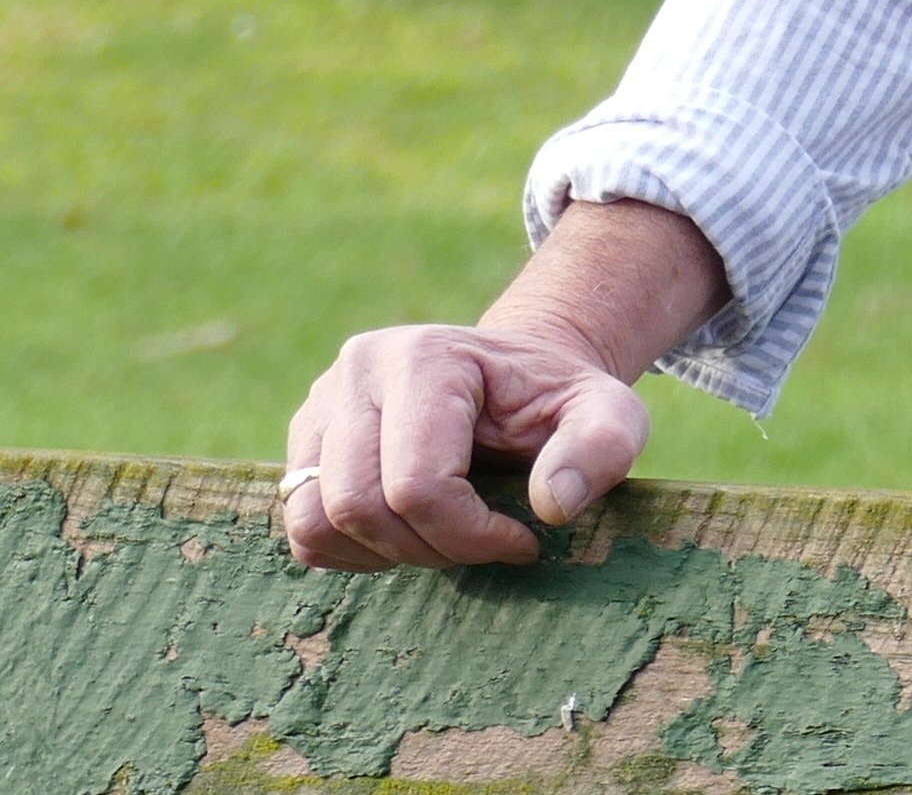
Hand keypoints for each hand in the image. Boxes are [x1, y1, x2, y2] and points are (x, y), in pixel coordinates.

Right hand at [281, 318, 651, 570]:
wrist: (516, 380)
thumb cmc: (559, 403)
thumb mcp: (609, 414)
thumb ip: (601, 449)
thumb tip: (551, 505)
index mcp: (424, 357)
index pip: (417, 484)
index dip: (471, 536)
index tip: (523, 538)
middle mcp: (357, 370)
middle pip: (356, 505)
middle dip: (426, 549)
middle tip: (482, 544)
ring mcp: (321, 403)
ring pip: (315, 519)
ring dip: (383, 555)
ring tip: (442, 538)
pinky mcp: (306, 441)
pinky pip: (303, 527)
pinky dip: (353, 552)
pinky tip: (408, 533)